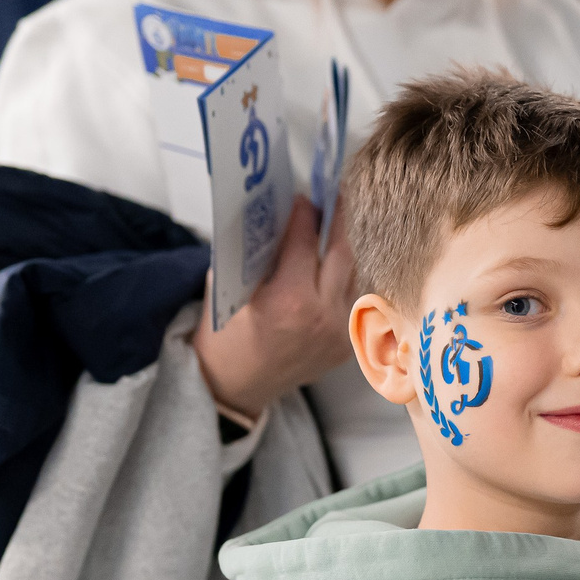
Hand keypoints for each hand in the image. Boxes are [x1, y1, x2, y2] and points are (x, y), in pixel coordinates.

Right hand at [192, 196, 357, 419]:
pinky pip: (353, 299)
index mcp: (289, 302)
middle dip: (336, 218)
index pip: (305, 241)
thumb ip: (260, 252)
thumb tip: (280, 212)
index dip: (305, 213)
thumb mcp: (231, 287)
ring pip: (354, 274)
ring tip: (336, 223)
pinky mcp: (348, 343)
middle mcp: (322, 317)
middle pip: (341, 252)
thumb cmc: (225, 333)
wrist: (235, 385)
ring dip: (344, 247)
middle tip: (332, 193)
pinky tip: (335, 261)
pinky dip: (345, 277)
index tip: (304, 194)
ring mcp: (340, 333)